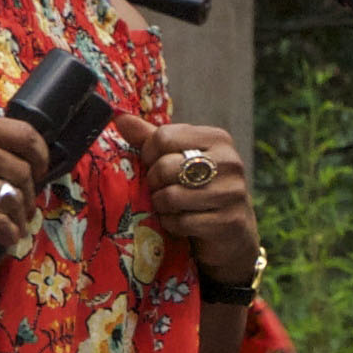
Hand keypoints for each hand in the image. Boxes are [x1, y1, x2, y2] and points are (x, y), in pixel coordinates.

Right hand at [0, 107, 50, 246]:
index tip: (39, 169)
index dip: (40, 155)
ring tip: (17, 224)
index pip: (26, 135)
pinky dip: (10, 235)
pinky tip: (7, 240)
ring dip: (22, 216)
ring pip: (16, 199)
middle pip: (25, 171)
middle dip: (30, 191)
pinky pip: (2, 225)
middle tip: (25, 204)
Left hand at [119, 114, 259, 287]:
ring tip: (170, 208)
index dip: (149, 154)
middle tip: (162, 190)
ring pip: (171, 196)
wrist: (232, 235)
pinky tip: (181, 224)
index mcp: (218, 139)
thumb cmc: (198, 191)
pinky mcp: (229, 221)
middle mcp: (230, 161)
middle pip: (165, 166)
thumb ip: (151, 139)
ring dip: (162, 207)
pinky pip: (181, 222)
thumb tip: (119, 117)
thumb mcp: (178, 160)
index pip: (164, 136)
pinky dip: (173, 226)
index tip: (154, 166)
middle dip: (154, 183)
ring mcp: (232, 192)